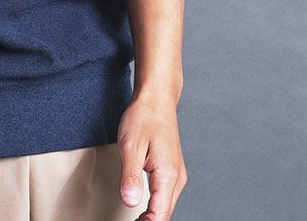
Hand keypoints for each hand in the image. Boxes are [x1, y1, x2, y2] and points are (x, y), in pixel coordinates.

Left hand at [115, 93, 187, 219]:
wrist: (156, 98)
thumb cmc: (143, 116)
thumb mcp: (130, 145)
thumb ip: (131, 175)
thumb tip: (130, 201)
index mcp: (167, 174)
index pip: (160, 215)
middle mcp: (176, 177)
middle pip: (165, 214)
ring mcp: (176, 174)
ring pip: (166, 206)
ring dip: (152, 216)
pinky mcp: (172, 170)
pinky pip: (165, 195)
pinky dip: (155, 206)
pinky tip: (143, 209)